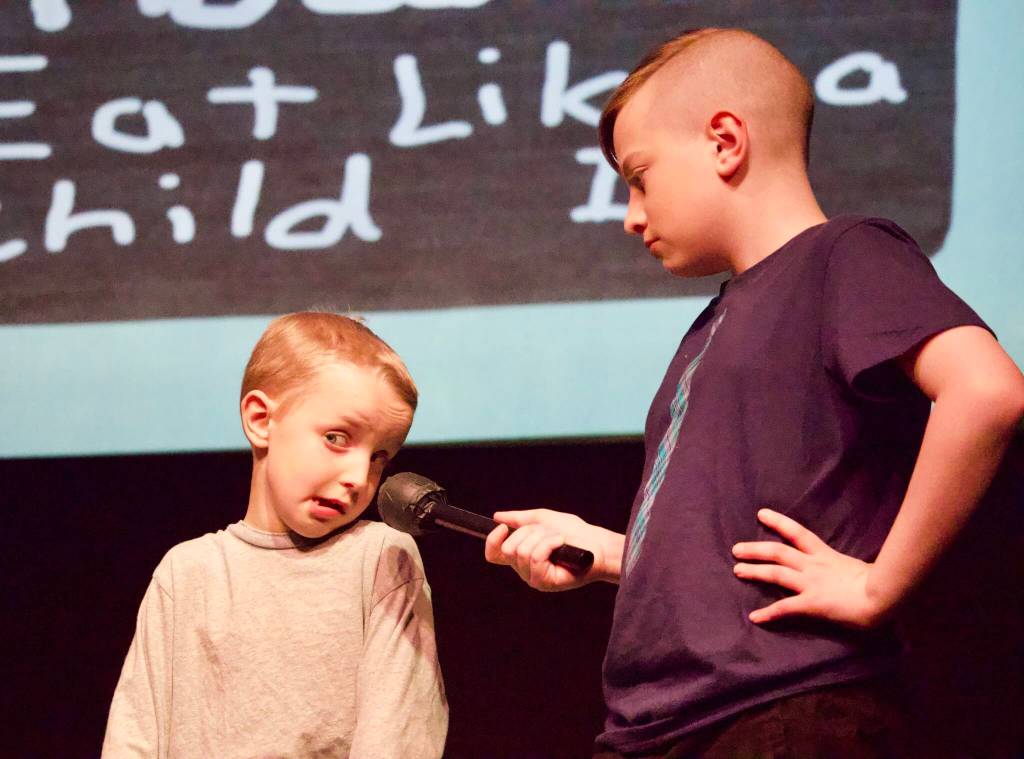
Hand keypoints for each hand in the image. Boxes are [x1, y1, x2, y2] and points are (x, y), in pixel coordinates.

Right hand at [484, 509, 619, 590]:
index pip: (493, 555)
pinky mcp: (545, 582)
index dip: (492, 541)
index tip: (503, 527)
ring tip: (558, 539)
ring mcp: (534, 578)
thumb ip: (519, 520)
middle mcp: (524, 570)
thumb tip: (497, 517)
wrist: (599, 544)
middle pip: (508, 549)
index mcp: (521, 556)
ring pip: (522, 552)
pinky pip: (535, 557)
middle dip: (528, 532)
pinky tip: (561, 543)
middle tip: (548, 532)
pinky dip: (549, 543)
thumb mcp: (544, 520)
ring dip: (542, 537)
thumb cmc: (575, 533)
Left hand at [732, 508, 888, 629]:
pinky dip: (769, 613)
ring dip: (754, 572)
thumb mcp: (856, 567)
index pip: (797, 532)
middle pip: (778, 552)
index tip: (761, 514)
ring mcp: (811, 584)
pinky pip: (785, 607)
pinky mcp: (812, 603)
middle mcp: (813, 566)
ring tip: (737, 571)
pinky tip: (755, 617)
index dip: (778, 522)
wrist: (884, 595)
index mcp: (825, 555)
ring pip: (776, 574)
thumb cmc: (878, 582)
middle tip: (736, 549)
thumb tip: (843, 571)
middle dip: (755, 549)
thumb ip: (843, 567)